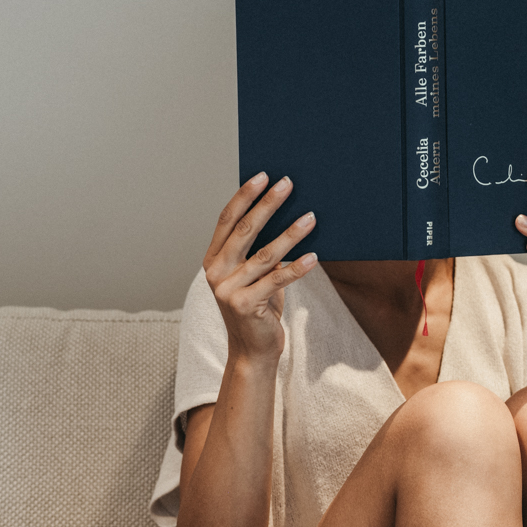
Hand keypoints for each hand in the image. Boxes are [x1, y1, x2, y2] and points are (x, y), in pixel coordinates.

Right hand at [205, 174, 317, 358]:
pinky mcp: (245, 305)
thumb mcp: (252, 275)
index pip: (227, 220)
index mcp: (213, 260)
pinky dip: (297, 268)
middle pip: (244, 231)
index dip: (244, 196)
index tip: (262, 176)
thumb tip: (283, 212)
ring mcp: (228, 290)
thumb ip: (256, 250)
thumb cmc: (257, 307)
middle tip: (288, 183)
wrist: (252, 351)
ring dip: (291, 233)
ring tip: (311, 217)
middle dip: (268, 204)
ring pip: (265, 254)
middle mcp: (215, 273)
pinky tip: (314, 257)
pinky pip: (277, 280)